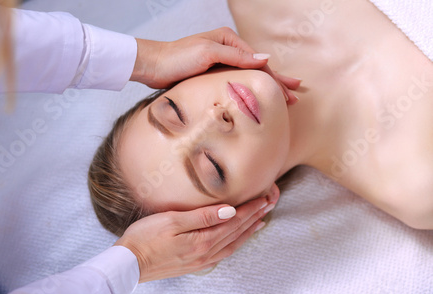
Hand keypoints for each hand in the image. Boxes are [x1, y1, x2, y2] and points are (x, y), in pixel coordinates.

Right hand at [115, 197, 272, 282]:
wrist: (128, 264)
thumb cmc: (145, 238)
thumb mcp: (172, 222)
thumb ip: (202, 216)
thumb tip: (229, 210)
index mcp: (202, 240)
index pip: (233, 221)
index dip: (250, 209)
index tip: (264, 198)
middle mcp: (205, 253)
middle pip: (236, 233)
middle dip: (254, 218)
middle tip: (269, 205)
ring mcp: (199, 260)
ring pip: (231, 244)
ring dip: (247, 232)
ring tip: (260, 221)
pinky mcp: (192, 264)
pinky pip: (221, 254)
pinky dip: (233, 244)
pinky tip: (234, 241)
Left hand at [130, 27, 300, 103]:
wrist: (153, 66)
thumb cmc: (177, 58)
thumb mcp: (208, 53)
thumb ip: (236, 56)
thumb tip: (265, 58)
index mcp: (228, 40)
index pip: (259, 62)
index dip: (275, 79)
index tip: (289, 92)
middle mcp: (226, 50)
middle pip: (257, 69)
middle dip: (277, 82)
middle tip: (294, 96)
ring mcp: (220, 63)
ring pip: (249, 77)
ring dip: (265, 88)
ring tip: (283, 98)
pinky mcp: (211, 75)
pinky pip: (236, 83)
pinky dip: (249, 90)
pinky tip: (255, 97)